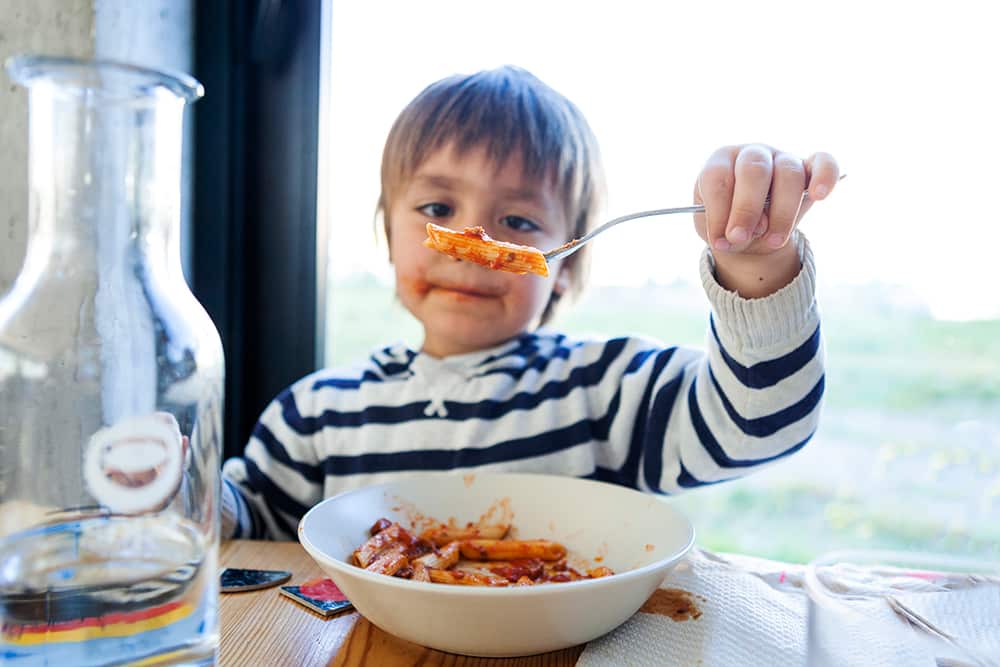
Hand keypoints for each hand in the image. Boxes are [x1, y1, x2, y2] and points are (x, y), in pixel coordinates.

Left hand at [692, 145, 838, 297]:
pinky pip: (824, 163)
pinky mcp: (810, 167)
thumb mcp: (719, 231)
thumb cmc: (728, 225)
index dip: (717, 210)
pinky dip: (825, 176)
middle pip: (753, 170)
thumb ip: (727, 228)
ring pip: (788, 173)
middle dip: (746, 209)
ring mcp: (782, 157)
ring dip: (781, 212)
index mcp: (720, 162)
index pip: (716, 176)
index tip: (719, 241)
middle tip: (739, 238)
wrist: (751, 233)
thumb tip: (753, 229)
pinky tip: (820, 195)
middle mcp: (751, 153)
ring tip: (773, 241)